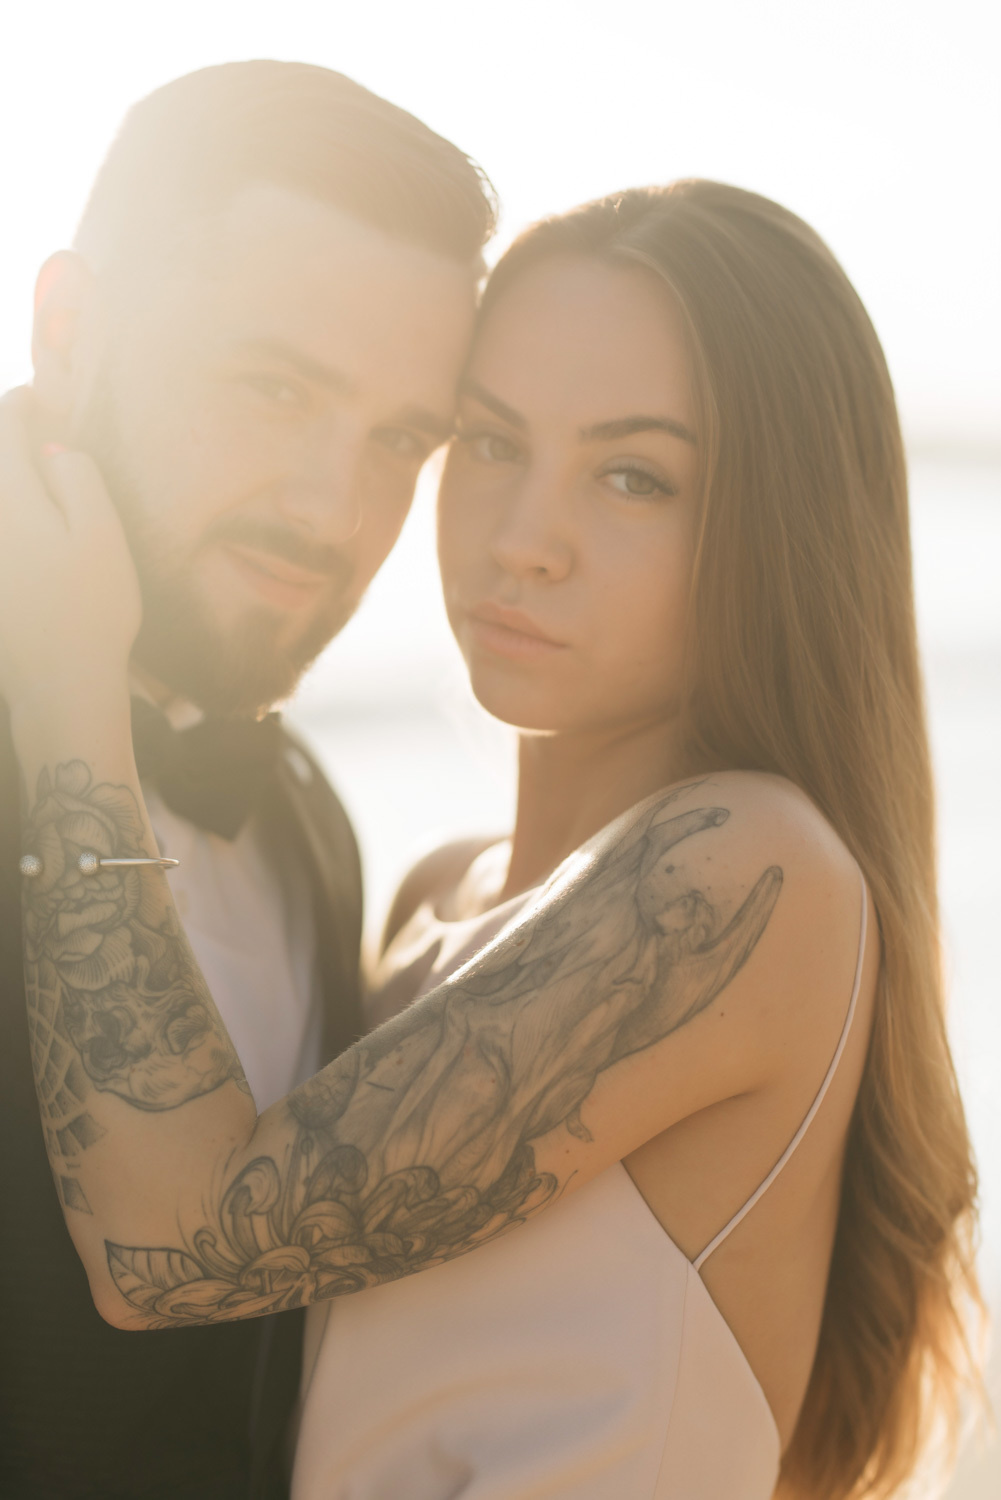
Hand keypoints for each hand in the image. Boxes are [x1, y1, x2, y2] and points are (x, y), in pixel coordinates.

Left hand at [0, 388, 140, 711]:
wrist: (56, 689)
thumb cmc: (90, 613)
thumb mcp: (102, 537)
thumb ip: (78, 479)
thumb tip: (53, 449)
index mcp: (9, 499)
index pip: (3, 428)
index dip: (20, 404)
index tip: (39, 398)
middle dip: (11, 449)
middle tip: (35, 441)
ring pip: (0, 506)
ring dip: (14, 492)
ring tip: (35, 490)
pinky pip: (2, 543)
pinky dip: (15, 530)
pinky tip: (34, 542)